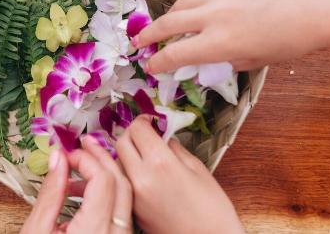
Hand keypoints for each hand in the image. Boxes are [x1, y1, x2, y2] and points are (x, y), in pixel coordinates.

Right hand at [22, 137, 132, 233]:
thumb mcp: (36, 231)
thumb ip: (49, 194)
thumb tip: (58, 158)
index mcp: (94, 231)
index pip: (103, 180)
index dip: (85, 160)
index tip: (66, 155)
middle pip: (121, 183)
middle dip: (101, 158)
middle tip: (84, 143)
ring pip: (126, 196)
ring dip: (106, 175)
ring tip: (80, 168)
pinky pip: (123, 211)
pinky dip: (109, 194)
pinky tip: (85, 192)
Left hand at [116, 117, 243, 233]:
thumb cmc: (212, 208)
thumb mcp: (198, 168)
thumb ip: (175, 148)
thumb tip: (162, 137)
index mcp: (161, 163)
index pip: (137, 129)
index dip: (144, 120)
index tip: (150, 121)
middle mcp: (141, 178)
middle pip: (121, 142)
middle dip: (131, 133)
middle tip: (144, 134)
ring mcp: (134, 195)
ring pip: (117, 162)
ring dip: (126, 153)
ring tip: (141, 153)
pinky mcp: (133, 209)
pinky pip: (123, 181)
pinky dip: (128, 171)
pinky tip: (142, 173)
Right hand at [135, 0, 329, 73]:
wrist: (312, 9)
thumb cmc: (288, 42)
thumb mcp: (252, 60)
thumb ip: (222, 62)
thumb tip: (203, 63)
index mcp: (219, 42)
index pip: (175, 54)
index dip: (158, 62)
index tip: (150, 67)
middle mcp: (213, 15)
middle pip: (168, 23)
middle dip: (149, 34)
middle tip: (138, 43)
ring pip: (181, 5)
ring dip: (169, 17)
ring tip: (164, 27)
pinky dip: (194, 6)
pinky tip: (201, 15)